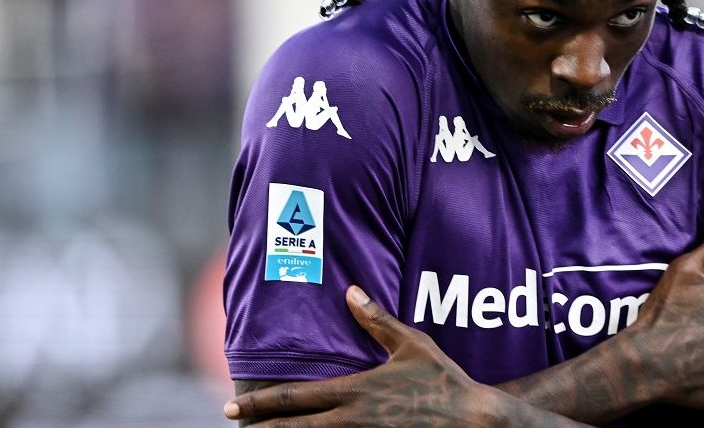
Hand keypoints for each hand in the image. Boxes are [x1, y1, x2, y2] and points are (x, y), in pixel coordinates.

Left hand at [223, 286, 513, 426]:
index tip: (231, 406)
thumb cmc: (442, 379)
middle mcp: (353, 420)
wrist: (472, 420)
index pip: (296, 399)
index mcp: (356, 391)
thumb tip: (351, 290)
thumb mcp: (412, 344)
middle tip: (231, 425)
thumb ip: (377, 319)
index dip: (260, 404)